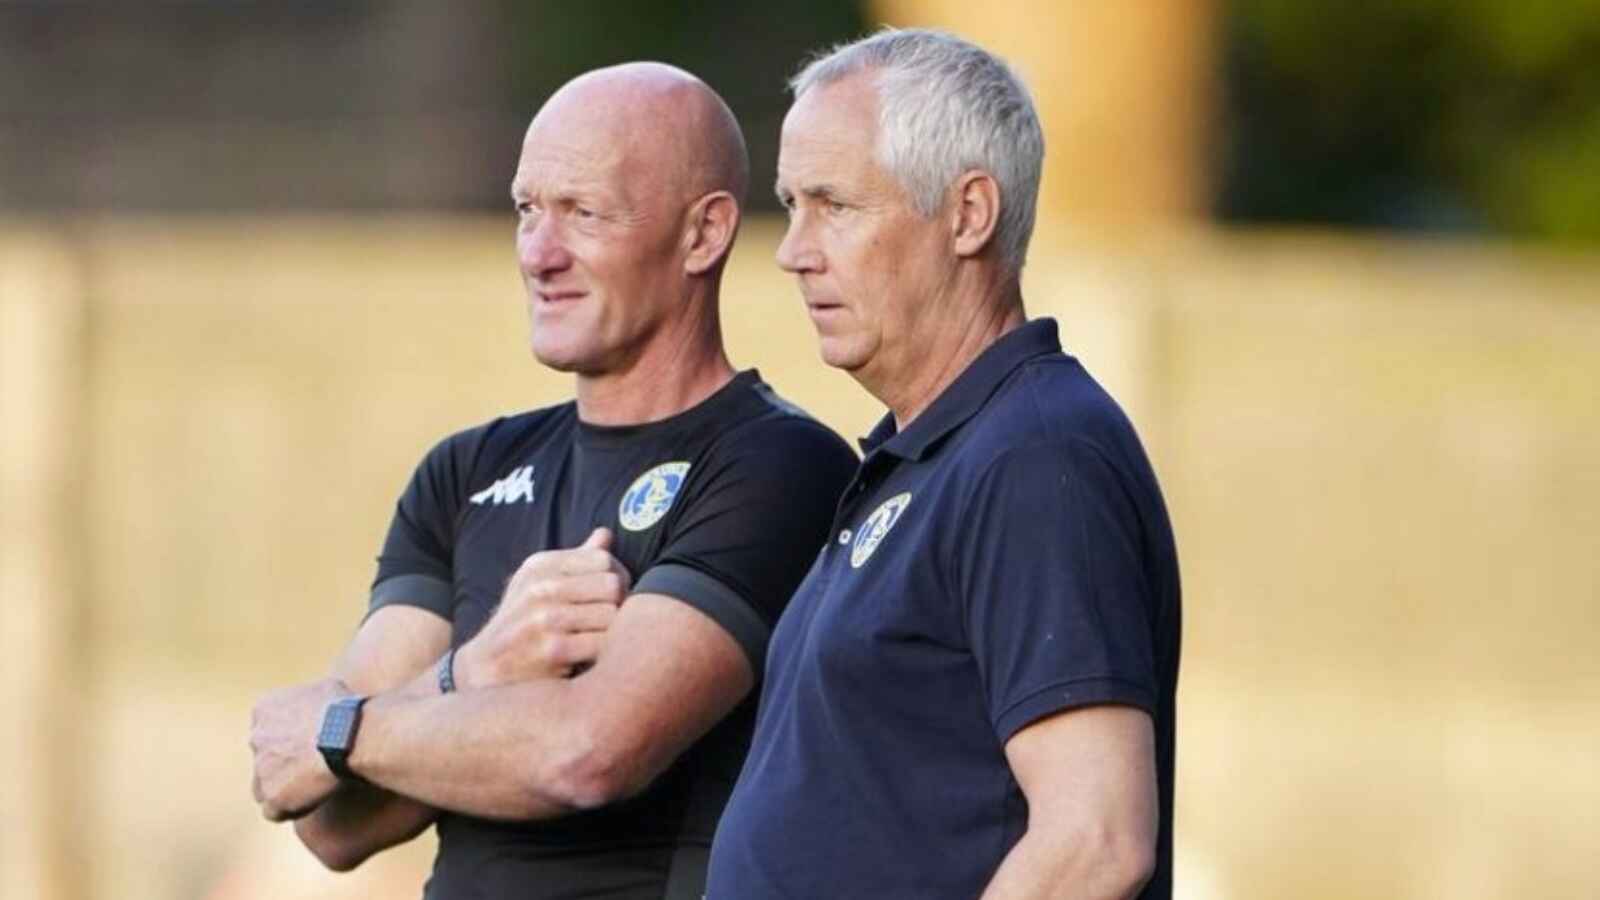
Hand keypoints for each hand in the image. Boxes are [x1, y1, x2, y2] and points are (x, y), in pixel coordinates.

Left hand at [250, 678, 347, 820]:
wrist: (348, 735)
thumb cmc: (345, 710)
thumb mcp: (326, 689)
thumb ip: (312, 697)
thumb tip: (324, 699)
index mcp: (264, 710)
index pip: (268, 730)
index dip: (289, 740)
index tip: (309, 745)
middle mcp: (256, 738)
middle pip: (265, 758)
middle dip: (283, 764)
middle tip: (312, 767)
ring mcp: (261, 769)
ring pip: (265, 787)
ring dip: (284, 789)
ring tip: (313, 790)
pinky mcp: (273, 796)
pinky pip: (274, 811)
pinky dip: (290, 809)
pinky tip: (312, 804)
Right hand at [456, 527, 629, 685]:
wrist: (484, 669)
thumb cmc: (520, 622)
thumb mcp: (537, 583)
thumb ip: (575, 560)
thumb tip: (605, 534)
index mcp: (540, 566)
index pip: (602, 559)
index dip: (616, 577)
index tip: (608, 596)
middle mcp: (540, 587)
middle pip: (612, 585)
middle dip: (618, 604)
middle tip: (608, 621)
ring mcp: (545, 618)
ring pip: (612, 615)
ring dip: (612, 632)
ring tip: (598, 639)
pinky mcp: (552, 650)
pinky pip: (602, 644)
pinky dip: (604, 654)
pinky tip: (591, 657)